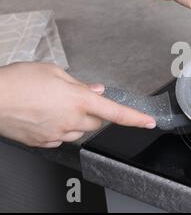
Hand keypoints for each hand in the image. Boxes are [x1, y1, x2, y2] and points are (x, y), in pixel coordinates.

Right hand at [0, 62, 155, 147]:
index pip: (115, 112)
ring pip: (79, 132)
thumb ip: (79, 83)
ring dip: (77, 121)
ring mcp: (57, 133)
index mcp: (79, 100)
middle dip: (95, 113)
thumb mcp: (53, 72)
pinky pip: (60, 138)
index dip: (135, 119)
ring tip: (55, 106)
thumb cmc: (18, 81)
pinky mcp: (44, 142)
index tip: (148, 122)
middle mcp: (71, 120)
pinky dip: (60, 129)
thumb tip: (95, 89)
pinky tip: (46, 117)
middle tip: (78, 100)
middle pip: (97, 123)